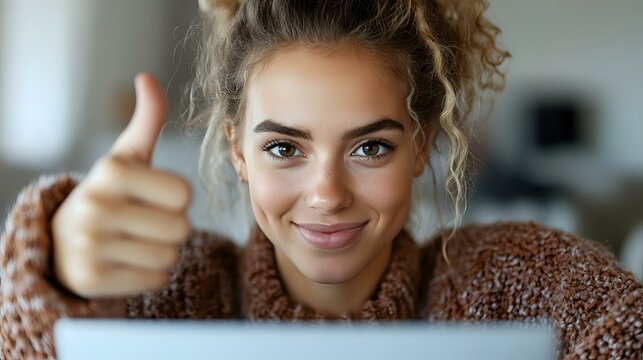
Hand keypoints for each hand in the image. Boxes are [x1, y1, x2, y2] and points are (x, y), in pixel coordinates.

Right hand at [52, 74, 191, 297]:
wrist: (61, 240)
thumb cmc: (110, 193)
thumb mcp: (125, 157)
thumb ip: (146, 120)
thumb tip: (148, 78)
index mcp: (111, 170)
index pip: (184, 194)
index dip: (174, 198)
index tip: (150, 197)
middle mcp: (96, 206)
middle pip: (182, 228)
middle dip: (170, 228)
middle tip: (141, 223)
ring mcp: (89, 246)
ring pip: (170, 256)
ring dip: (161, 251)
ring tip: (133, 241)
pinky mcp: (91, 280)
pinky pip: (155, 280)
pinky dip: (148, 274)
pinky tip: (124, 262)